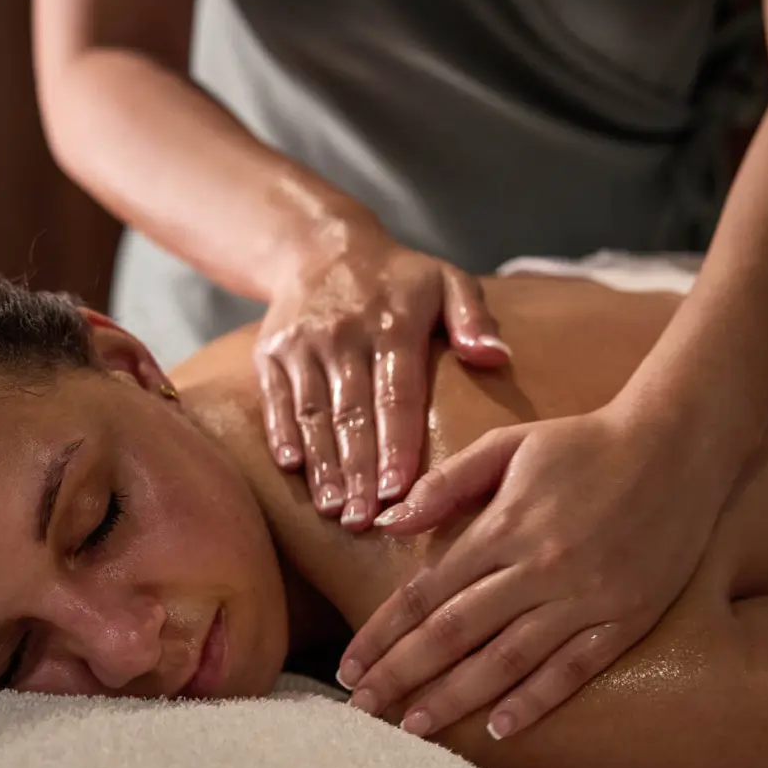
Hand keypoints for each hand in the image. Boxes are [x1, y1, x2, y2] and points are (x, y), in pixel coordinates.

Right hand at [256, 230, 509, 529]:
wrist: (319, 246)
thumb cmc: (397, 279)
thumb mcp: (447, 280)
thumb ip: (474, 317)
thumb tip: (496, 357)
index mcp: (392, 324)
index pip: (395, 395)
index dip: (396, 445)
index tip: (401, 491)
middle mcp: (344, 335)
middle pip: (352, 414)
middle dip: (359, 472)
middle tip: (366, 521)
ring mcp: (303, 344)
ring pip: (313, 413)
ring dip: (322, 465)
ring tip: (335, 509)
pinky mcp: (271, 352)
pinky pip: (276, 399)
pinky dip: (281, 434)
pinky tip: (292, 469)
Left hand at [337, 403, 739, 739]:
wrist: (676, 447)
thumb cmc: (583, 442)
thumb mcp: (508, 445)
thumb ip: (446, 484)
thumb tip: (389, 523)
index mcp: (503, 528)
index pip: (426, 593)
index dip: (383, 633)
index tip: (349, 665)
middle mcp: (538, 569)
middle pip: (454, 634)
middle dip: (402, 674)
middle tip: (362, 707)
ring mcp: (584, 598)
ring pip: (506, 660)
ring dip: (455, 697)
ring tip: (414, 726)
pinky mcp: (624, 619)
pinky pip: (572, 670)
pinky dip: (534, 702)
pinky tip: (499, 729)